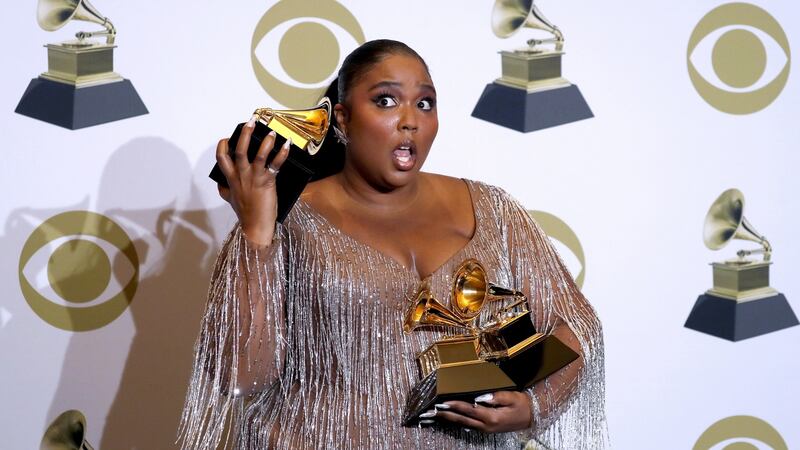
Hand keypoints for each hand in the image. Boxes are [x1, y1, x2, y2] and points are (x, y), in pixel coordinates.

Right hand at [216, 117, 290, 244]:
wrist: (255, 226)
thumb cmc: (245, 213)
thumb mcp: (230, 200)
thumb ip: (225, 189)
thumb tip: (221, 185)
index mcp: (231, 178)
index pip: (222, 157)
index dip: (223, 145)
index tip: (228, 138)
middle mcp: (241, 175)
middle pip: (239, 149)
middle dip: (246, 133)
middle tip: (252, 121)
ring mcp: (254, 177)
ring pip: (258, 154)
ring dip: (265, 141)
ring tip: (271, 132)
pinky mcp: (267, 182)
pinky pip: (275, 164)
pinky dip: (282, 153)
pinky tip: (286, 145)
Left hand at [421, 391, 531, 432]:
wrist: (532, 417)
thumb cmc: (522, 405)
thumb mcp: (512, 397)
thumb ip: (495, 396)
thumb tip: (479, 396)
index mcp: (491, 417)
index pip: (468, 409)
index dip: (454, 405)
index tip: (442, 402)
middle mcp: (486, 425)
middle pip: (461, 419)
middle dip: (445, 415)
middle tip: (431, 411)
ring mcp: (485, 429)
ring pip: (463, 424)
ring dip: (448, 419)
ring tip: (435, 415)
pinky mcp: (486, 429)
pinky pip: (468, 425)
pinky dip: (457, 422)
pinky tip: (449, 420)